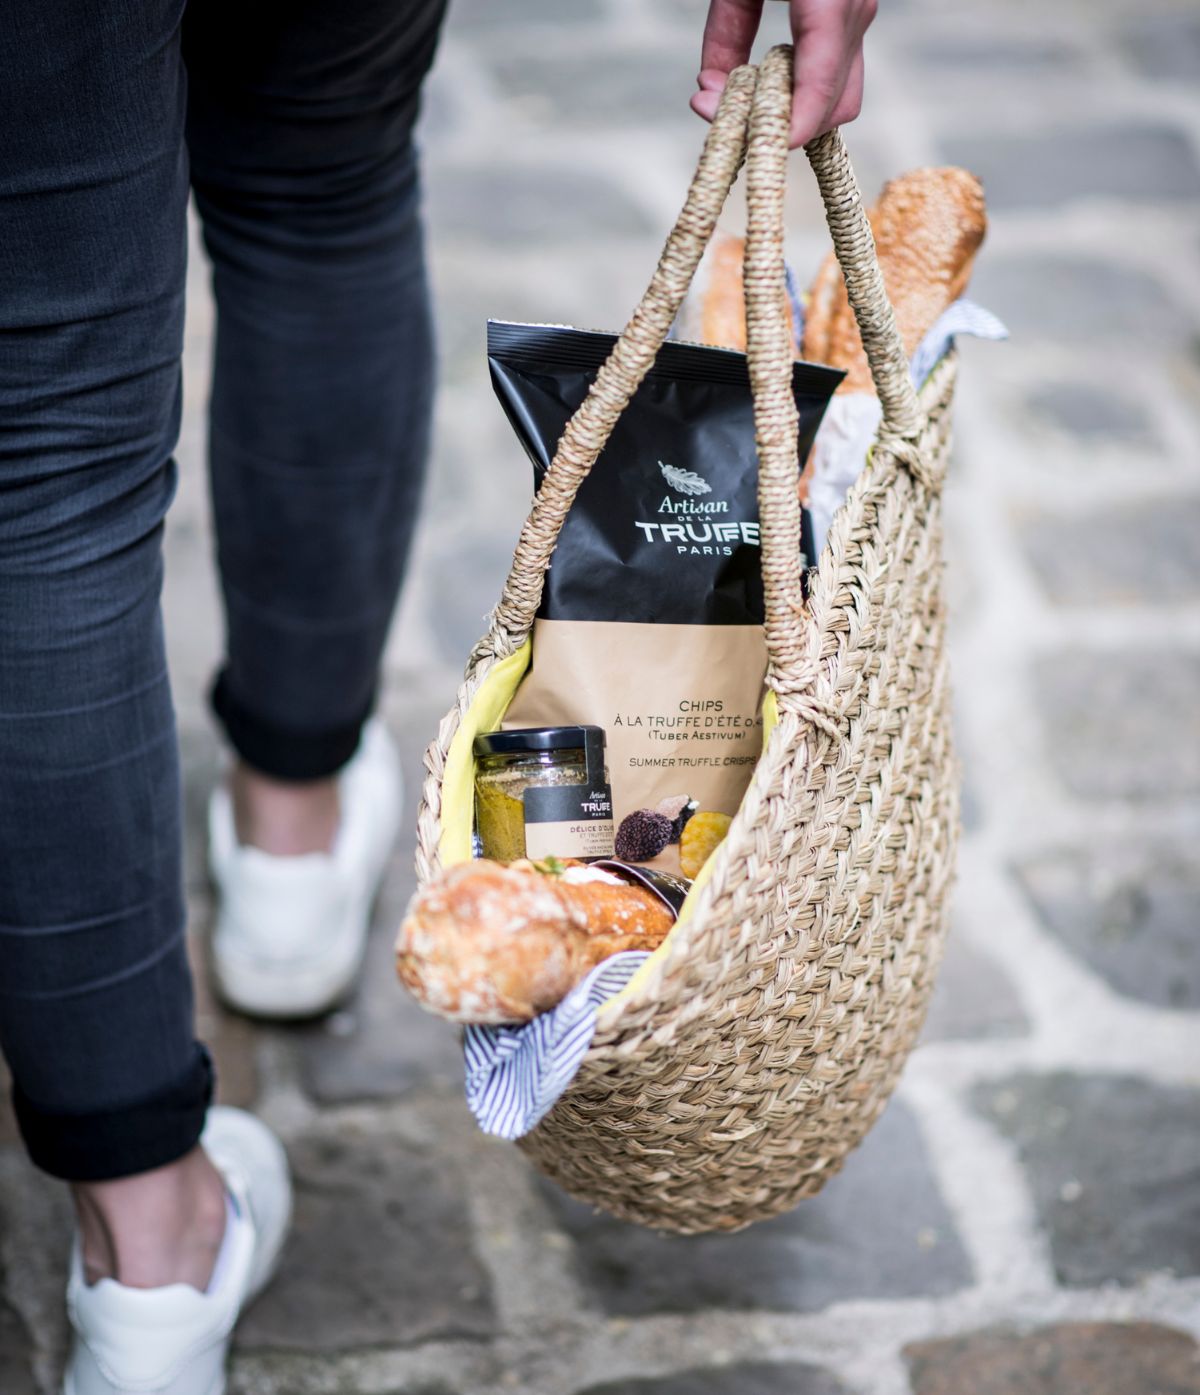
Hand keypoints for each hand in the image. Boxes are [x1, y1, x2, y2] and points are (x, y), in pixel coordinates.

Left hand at [690, 0, 876, 148]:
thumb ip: (723, 33)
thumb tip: (709, 98)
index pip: (820, 86)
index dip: (791, 129)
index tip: (755, 149)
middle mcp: (856, 8)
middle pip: (837, 106)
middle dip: (787, 128)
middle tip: (732, 124)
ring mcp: (861, 11)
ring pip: (842, 95)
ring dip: (794, 111)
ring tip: (742, 100)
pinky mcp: (853, 13)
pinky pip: (835, 71)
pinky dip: (799, 88)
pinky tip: (760, 78)